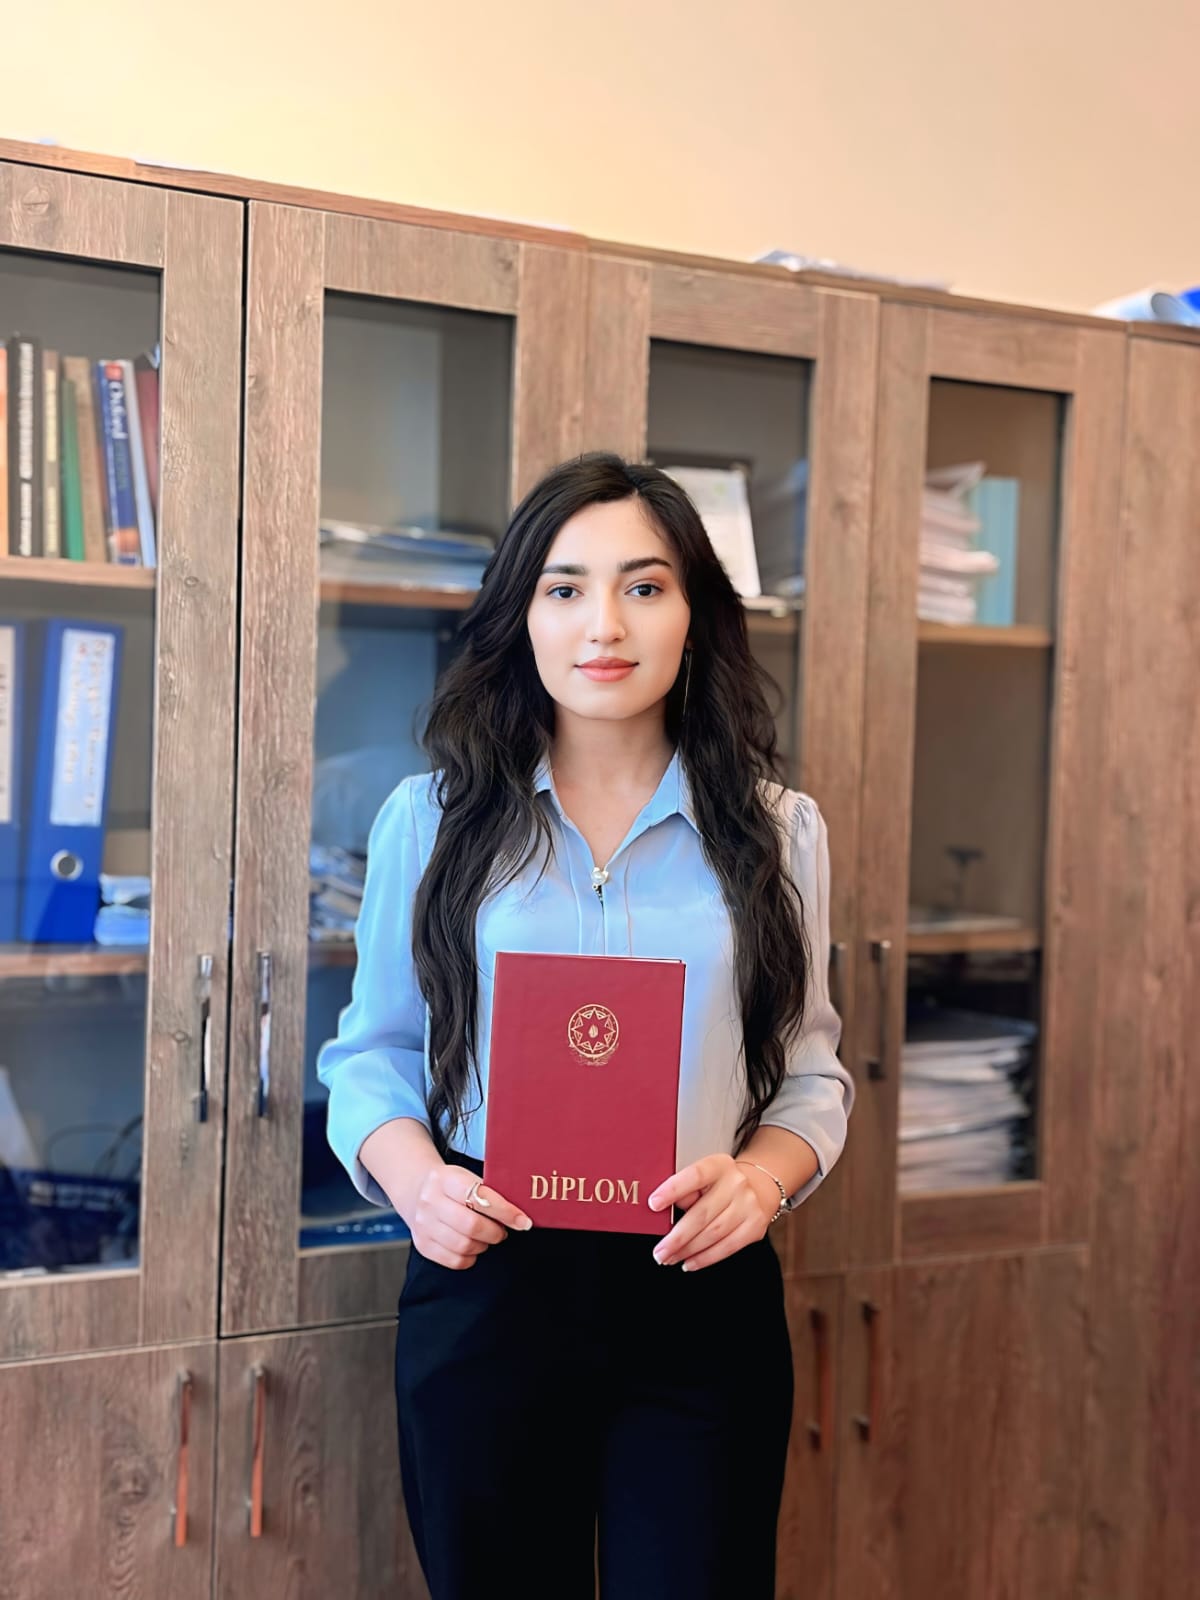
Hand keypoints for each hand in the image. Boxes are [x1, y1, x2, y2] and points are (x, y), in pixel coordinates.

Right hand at [409, 1164, 533, 1269]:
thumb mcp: (466, 1177)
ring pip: (464, 1245)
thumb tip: (520, 1214)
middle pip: (472, 1225)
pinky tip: (473, 1246)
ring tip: (487, 1236)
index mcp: (445, 1179)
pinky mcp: (423, 1244)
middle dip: (496, 1232)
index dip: (505, 1211)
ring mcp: (423, 1224)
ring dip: (484, 1245)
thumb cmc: (452, 1186)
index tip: (523, 1221)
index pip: (480, 1196)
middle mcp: (430, 1201)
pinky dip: (471, 1257)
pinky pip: (455, 1260)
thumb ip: (489, 1192)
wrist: (417, 1191)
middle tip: (503, 1231)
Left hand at [647, 1153, 776, 1271]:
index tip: (653, 1204)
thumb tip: (662, 1209)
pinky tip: (690, 1262)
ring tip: (670, 1258)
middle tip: (659, 1251)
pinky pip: (727, 1247)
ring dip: (687, 1251)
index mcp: (719, 1165)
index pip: (694, 1175)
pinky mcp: (755, 1227)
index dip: (673, 1190)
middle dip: (677, 1237)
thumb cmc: (722, 1183)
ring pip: (713, 1234)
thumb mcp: (705, 1176)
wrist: (759, 1186)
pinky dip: (705, 1258)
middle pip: (702, 1214)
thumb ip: (687, 1189)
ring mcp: (748, 1206)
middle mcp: (736, 1183)